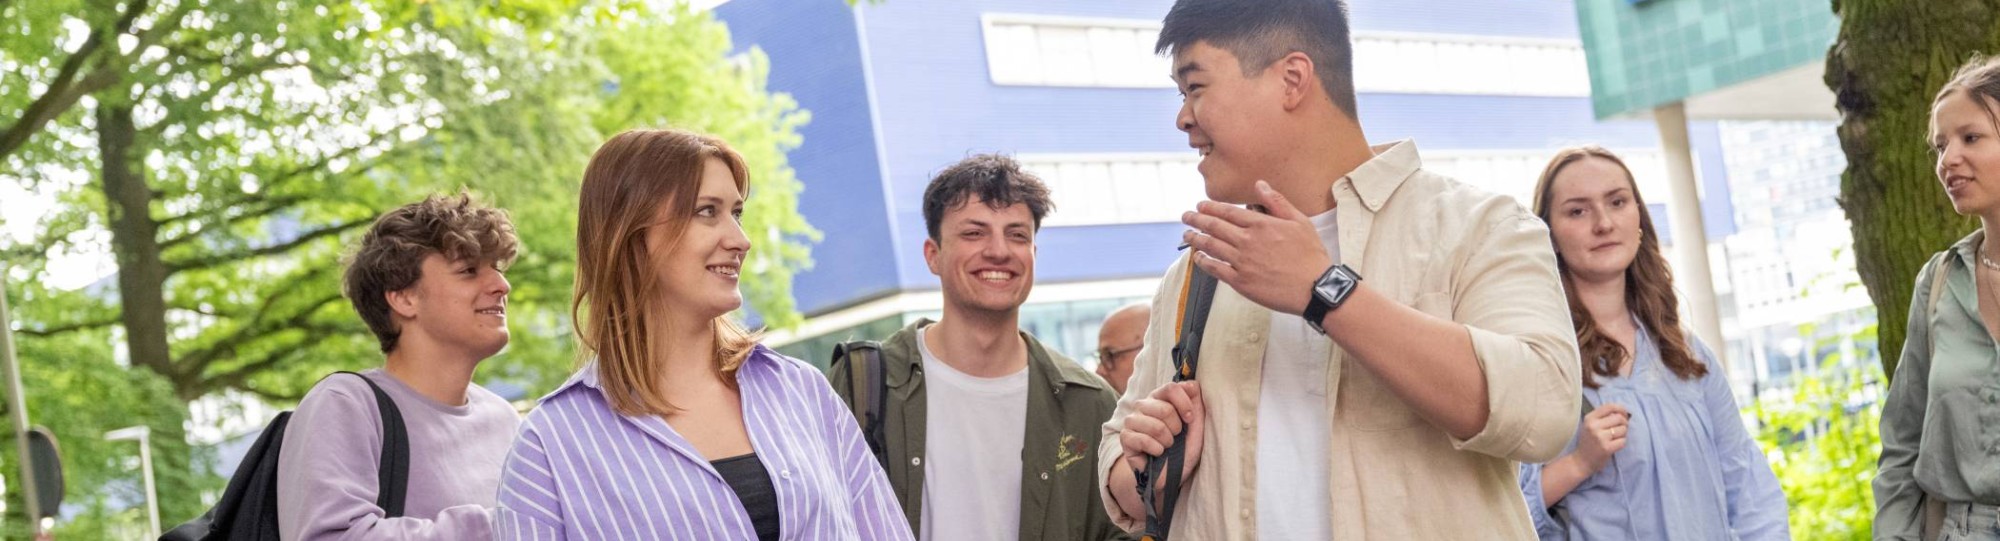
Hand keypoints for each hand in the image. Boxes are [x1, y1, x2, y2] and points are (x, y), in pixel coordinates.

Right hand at [1118, 381, 1205, 491]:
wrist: (1171, 474)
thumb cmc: (1183, 448)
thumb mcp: (1196, 425)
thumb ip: (1195, 402)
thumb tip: (1192, 383)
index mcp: (1159, 398)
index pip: (1171, 388)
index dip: (1184, 404)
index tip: (1190, 419)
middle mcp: (1143, 406)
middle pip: (1164, 408)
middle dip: (1176, 427)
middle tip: (1176, 437)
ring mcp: (1131, 421)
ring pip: (1154, 425)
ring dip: (1167, 440)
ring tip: (1167, 446)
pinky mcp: (1125, 438)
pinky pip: (1142, 439)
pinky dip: (1155, 449)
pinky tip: (1157, 453)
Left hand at [1181, 180, 1332, 315]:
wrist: (1315, 288)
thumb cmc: (1310, 255)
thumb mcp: (1299, 222)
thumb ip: (1277, 202)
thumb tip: (1260, 184)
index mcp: (1261, 225)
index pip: (1228, 212)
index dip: (1210, 207)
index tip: (1200, 205)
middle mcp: (1247, 241)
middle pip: (1214, 226)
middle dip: (1196, 219)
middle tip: (1186, 216)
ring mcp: (1241, 262)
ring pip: (1211, 246)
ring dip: (1195, 238)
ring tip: (1187, 234)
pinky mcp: (1240, 282)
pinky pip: (1215, 269)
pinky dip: (1203, 262)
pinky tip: (1197, 258)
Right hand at [1573, 403, 1629, 471]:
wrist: (1581, 461)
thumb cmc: (1588, 442)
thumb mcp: (1590, 426)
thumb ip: (1603, 417)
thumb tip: (1622, 413)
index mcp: (1590, 418)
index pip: (1610, 406)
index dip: (1621, 409)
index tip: (1624, 415)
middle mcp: (1594, 426)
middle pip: (1619, 418)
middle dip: (1624, 424)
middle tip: (1620, 430)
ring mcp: (1600, 437)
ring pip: (1623, 429)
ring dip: (1623, 434)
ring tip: (1615, 438)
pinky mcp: (1606, 448)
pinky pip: (1623, 441)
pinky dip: (1621, 443)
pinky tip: (1614, 445)